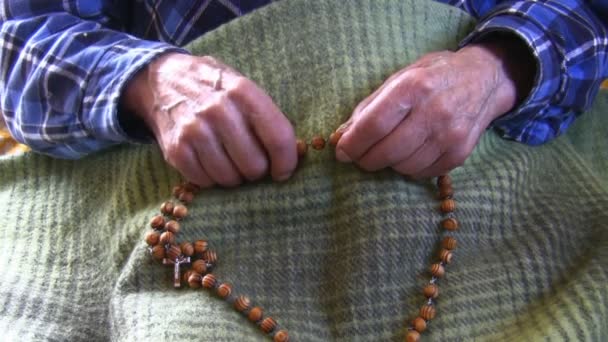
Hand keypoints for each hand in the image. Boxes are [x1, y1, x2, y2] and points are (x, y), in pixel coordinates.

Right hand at [123, 53, 296, 186]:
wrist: (163, 80)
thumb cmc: (215, 89)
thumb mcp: (244, 88)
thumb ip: (268, 117)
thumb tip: (294, 153)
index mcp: (243, 92)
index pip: (278, 138)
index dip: (286, 162)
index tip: (283, 171)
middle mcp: (218, 110)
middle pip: (254, 165)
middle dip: (257, 170)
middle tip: (251, 162)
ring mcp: (194, 130)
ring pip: (230, 178)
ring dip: (234, 176)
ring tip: (229, 160)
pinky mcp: (176, 149)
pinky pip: (205, 182)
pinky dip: (211, 178)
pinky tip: (210, 162)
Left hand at [335, 39, 532, 177]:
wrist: (483, 79)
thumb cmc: (433, 76)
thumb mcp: (399, 78)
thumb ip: (368, 108)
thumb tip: (339, 137)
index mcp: (414, 87)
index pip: (375, 125)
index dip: (353, 144)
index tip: (341, 152)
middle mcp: (435, 112)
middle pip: (388, 151)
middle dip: (366, 159)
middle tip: (360, 156)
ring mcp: (450, 136)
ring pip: (403, 166)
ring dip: (388, 163)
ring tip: (388, 149)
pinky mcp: (460, 154)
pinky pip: (421, 173)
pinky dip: (408, 168)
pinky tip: (410, 152)